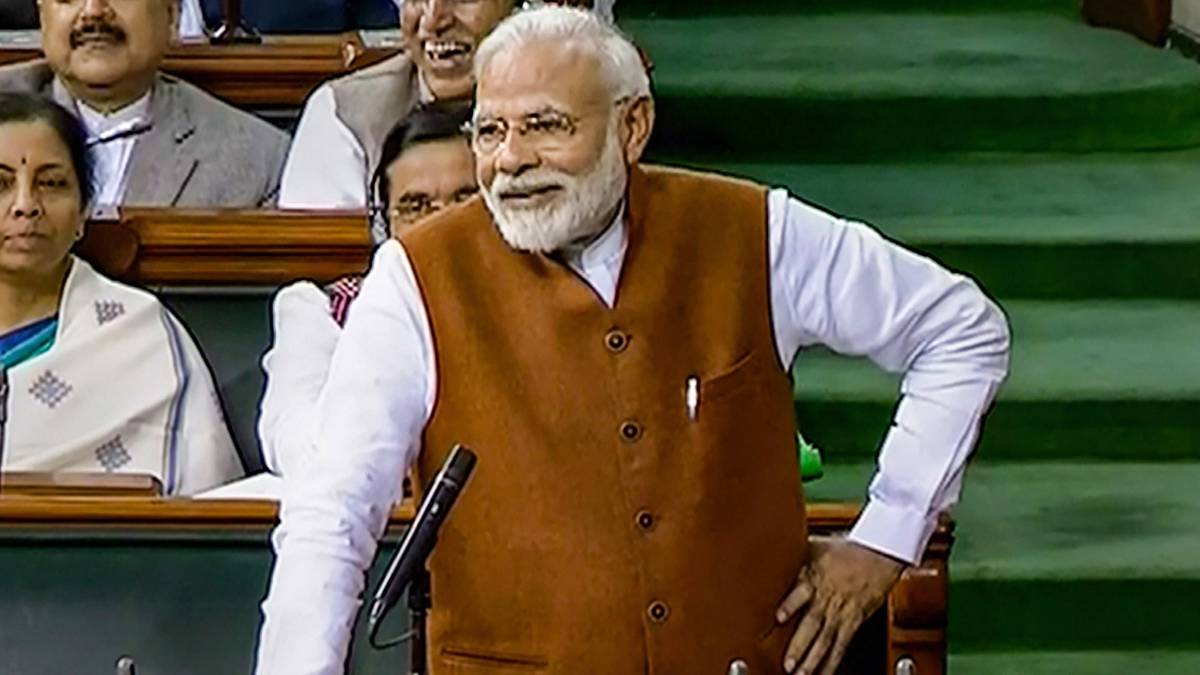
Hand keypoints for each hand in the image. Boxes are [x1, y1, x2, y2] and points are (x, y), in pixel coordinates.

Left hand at [776, 536, 904, 674]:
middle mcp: (827, 598)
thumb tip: (769, 550)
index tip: (778, 618)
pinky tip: (824, 673)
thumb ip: (793, 555)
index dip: (790, 604)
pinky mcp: (853, 621)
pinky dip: (832, 662)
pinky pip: (842, 645)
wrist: (877, 554)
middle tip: (788, 663)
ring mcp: (841, 612)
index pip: (801, 592)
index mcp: (814, 577)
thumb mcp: (814, 547)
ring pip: (826, 640)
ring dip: (814, 660)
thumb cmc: (844, 549)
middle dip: (800, 645)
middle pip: (813, 624)